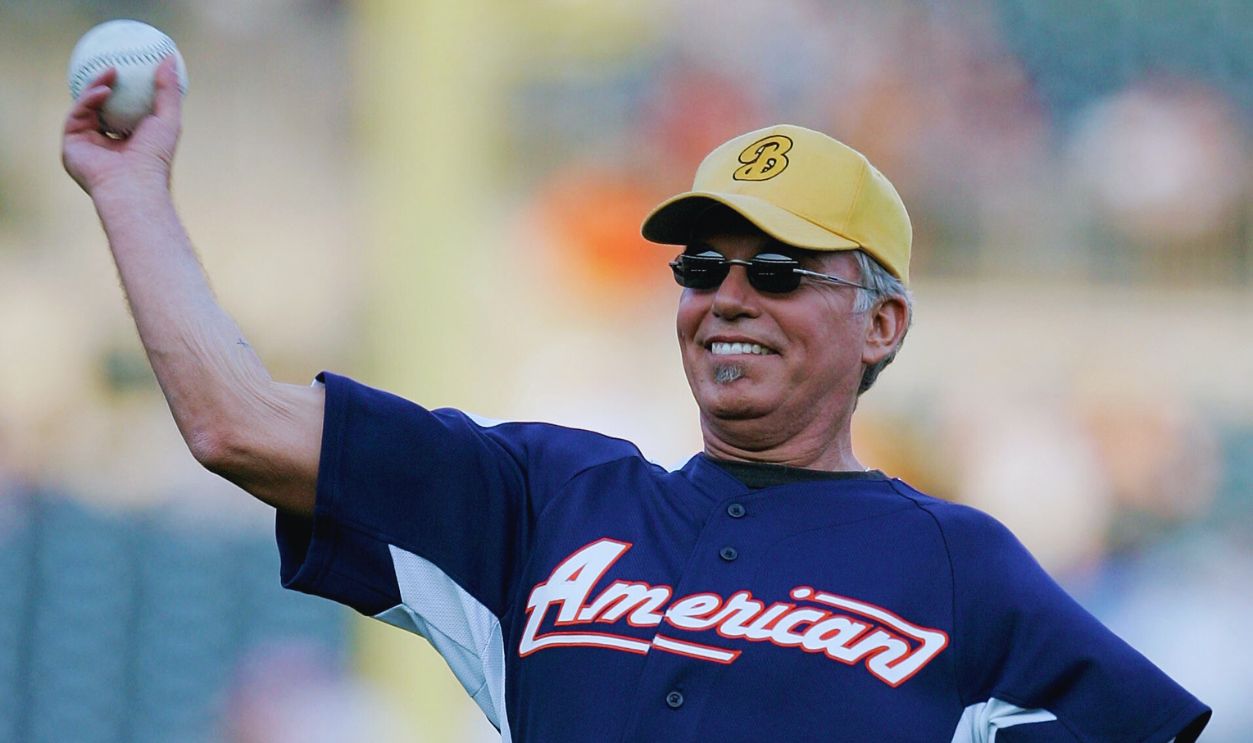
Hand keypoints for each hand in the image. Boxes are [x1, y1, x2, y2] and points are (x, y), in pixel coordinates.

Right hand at [62, 56, 183, 194]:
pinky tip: (104, 89)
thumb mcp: (168, 119)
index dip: (127, 91)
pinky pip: (78, 113)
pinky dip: (89, 99)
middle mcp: (105, 144)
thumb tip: (170, 57)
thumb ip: (168, 90)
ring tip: (112, 71)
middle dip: (106, 85)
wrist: (133, 184)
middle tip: (117, 66)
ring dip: (97, 86)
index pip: (124, 113)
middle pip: (101, 108)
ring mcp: (87, 144)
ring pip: (86, 107)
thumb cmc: (155, 157)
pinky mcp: (71, 144)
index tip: (135, 70)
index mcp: (128, 142)